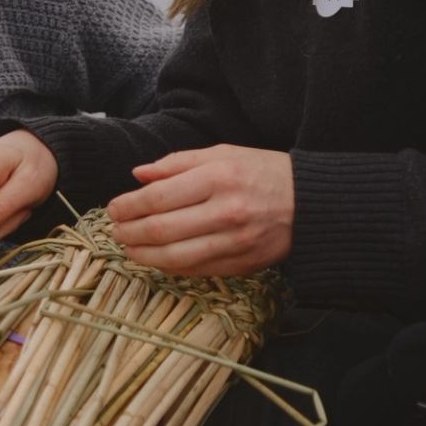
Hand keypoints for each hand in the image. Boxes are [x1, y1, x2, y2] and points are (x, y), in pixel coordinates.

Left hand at [108, 144, 292, 275]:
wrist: (311, 203)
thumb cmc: (262, 172)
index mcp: (218, 178)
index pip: (158, 197)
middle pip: (162, 229)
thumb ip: (177, 163)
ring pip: (176, 257)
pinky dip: (170, 267)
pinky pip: (196, 270)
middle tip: (115, 231)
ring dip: (144, 255)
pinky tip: (156, 259)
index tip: (114, 208)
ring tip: (129, 248)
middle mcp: (226, 211)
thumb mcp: (222, 154)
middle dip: (130, 233)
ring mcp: (235, 242)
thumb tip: (137, 175)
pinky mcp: (243, 264)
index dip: (128, 206)